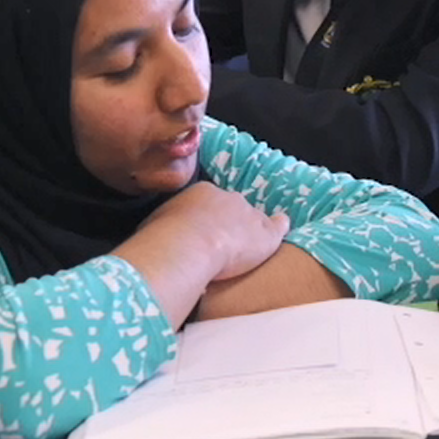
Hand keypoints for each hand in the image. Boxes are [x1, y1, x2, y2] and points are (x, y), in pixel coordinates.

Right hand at [147, 183, 289, 280]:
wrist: (188, 245)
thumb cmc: (164, 237)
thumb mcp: (155, 225)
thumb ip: (164, 225)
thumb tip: (158, 233)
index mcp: (201, 193)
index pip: (209, 202)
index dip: (206, 218)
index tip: (202, 231)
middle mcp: (227, 198)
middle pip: (232, 208)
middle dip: (227, 223)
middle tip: (220, 242)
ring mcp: (249, 214)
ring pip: (254, 218)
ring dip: (249, 230)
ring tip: (245, 245)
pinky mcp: (265, 233)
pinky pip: (277, 226)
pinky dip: (279, 226)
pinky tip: (282, 227)